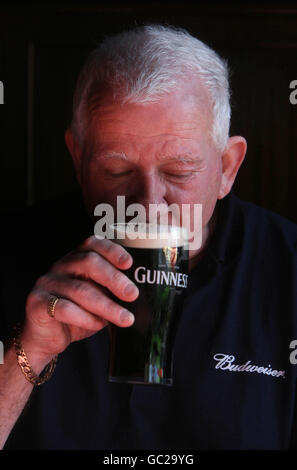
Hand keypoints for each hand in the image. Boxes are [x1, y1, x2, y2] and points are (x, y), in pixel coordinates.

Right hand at [21, 236, 138, 360]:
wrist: (46, 337)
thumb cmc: (77, 315)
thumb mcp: (98, 299)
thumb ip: (113, 292)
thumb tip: (141, 295)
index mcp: (76, 258)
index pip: (92, 243)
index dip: (112, 250)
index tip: (129, 264)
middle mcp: (60, 266)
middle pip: (89, 262)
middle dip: (114, 279)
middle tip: (133, 295)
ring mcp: (47, 283)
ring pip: (80, 290)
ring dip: (107, 306)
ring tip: (126, 319)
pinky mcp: (37, 302)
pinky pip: (64, 308)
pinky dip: (85, 317)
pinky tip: (98, 325)